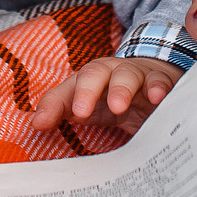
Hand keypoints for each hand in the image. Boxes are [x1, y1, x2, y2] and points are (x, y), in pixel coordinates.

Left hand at [32, 53, 181, 134]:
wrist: (157, 80)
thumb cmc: (115, 95)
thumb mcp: (90, 106)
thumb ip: (63, 111)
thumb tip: (34, 124)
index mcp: (89, 80)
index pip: (66, 88)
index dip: (54, 103)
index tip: (41, 123)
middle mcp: (110, 72)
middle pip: (95, 72)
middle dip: (87, 90)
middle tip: (81, 111)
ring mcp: (137, 75)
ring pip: (128, 74)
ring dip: (121, 88)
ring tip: (119, 106)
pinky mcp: (162, 81)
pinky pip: (161, 81)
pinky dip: (159, 87)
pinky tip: (158, 99)